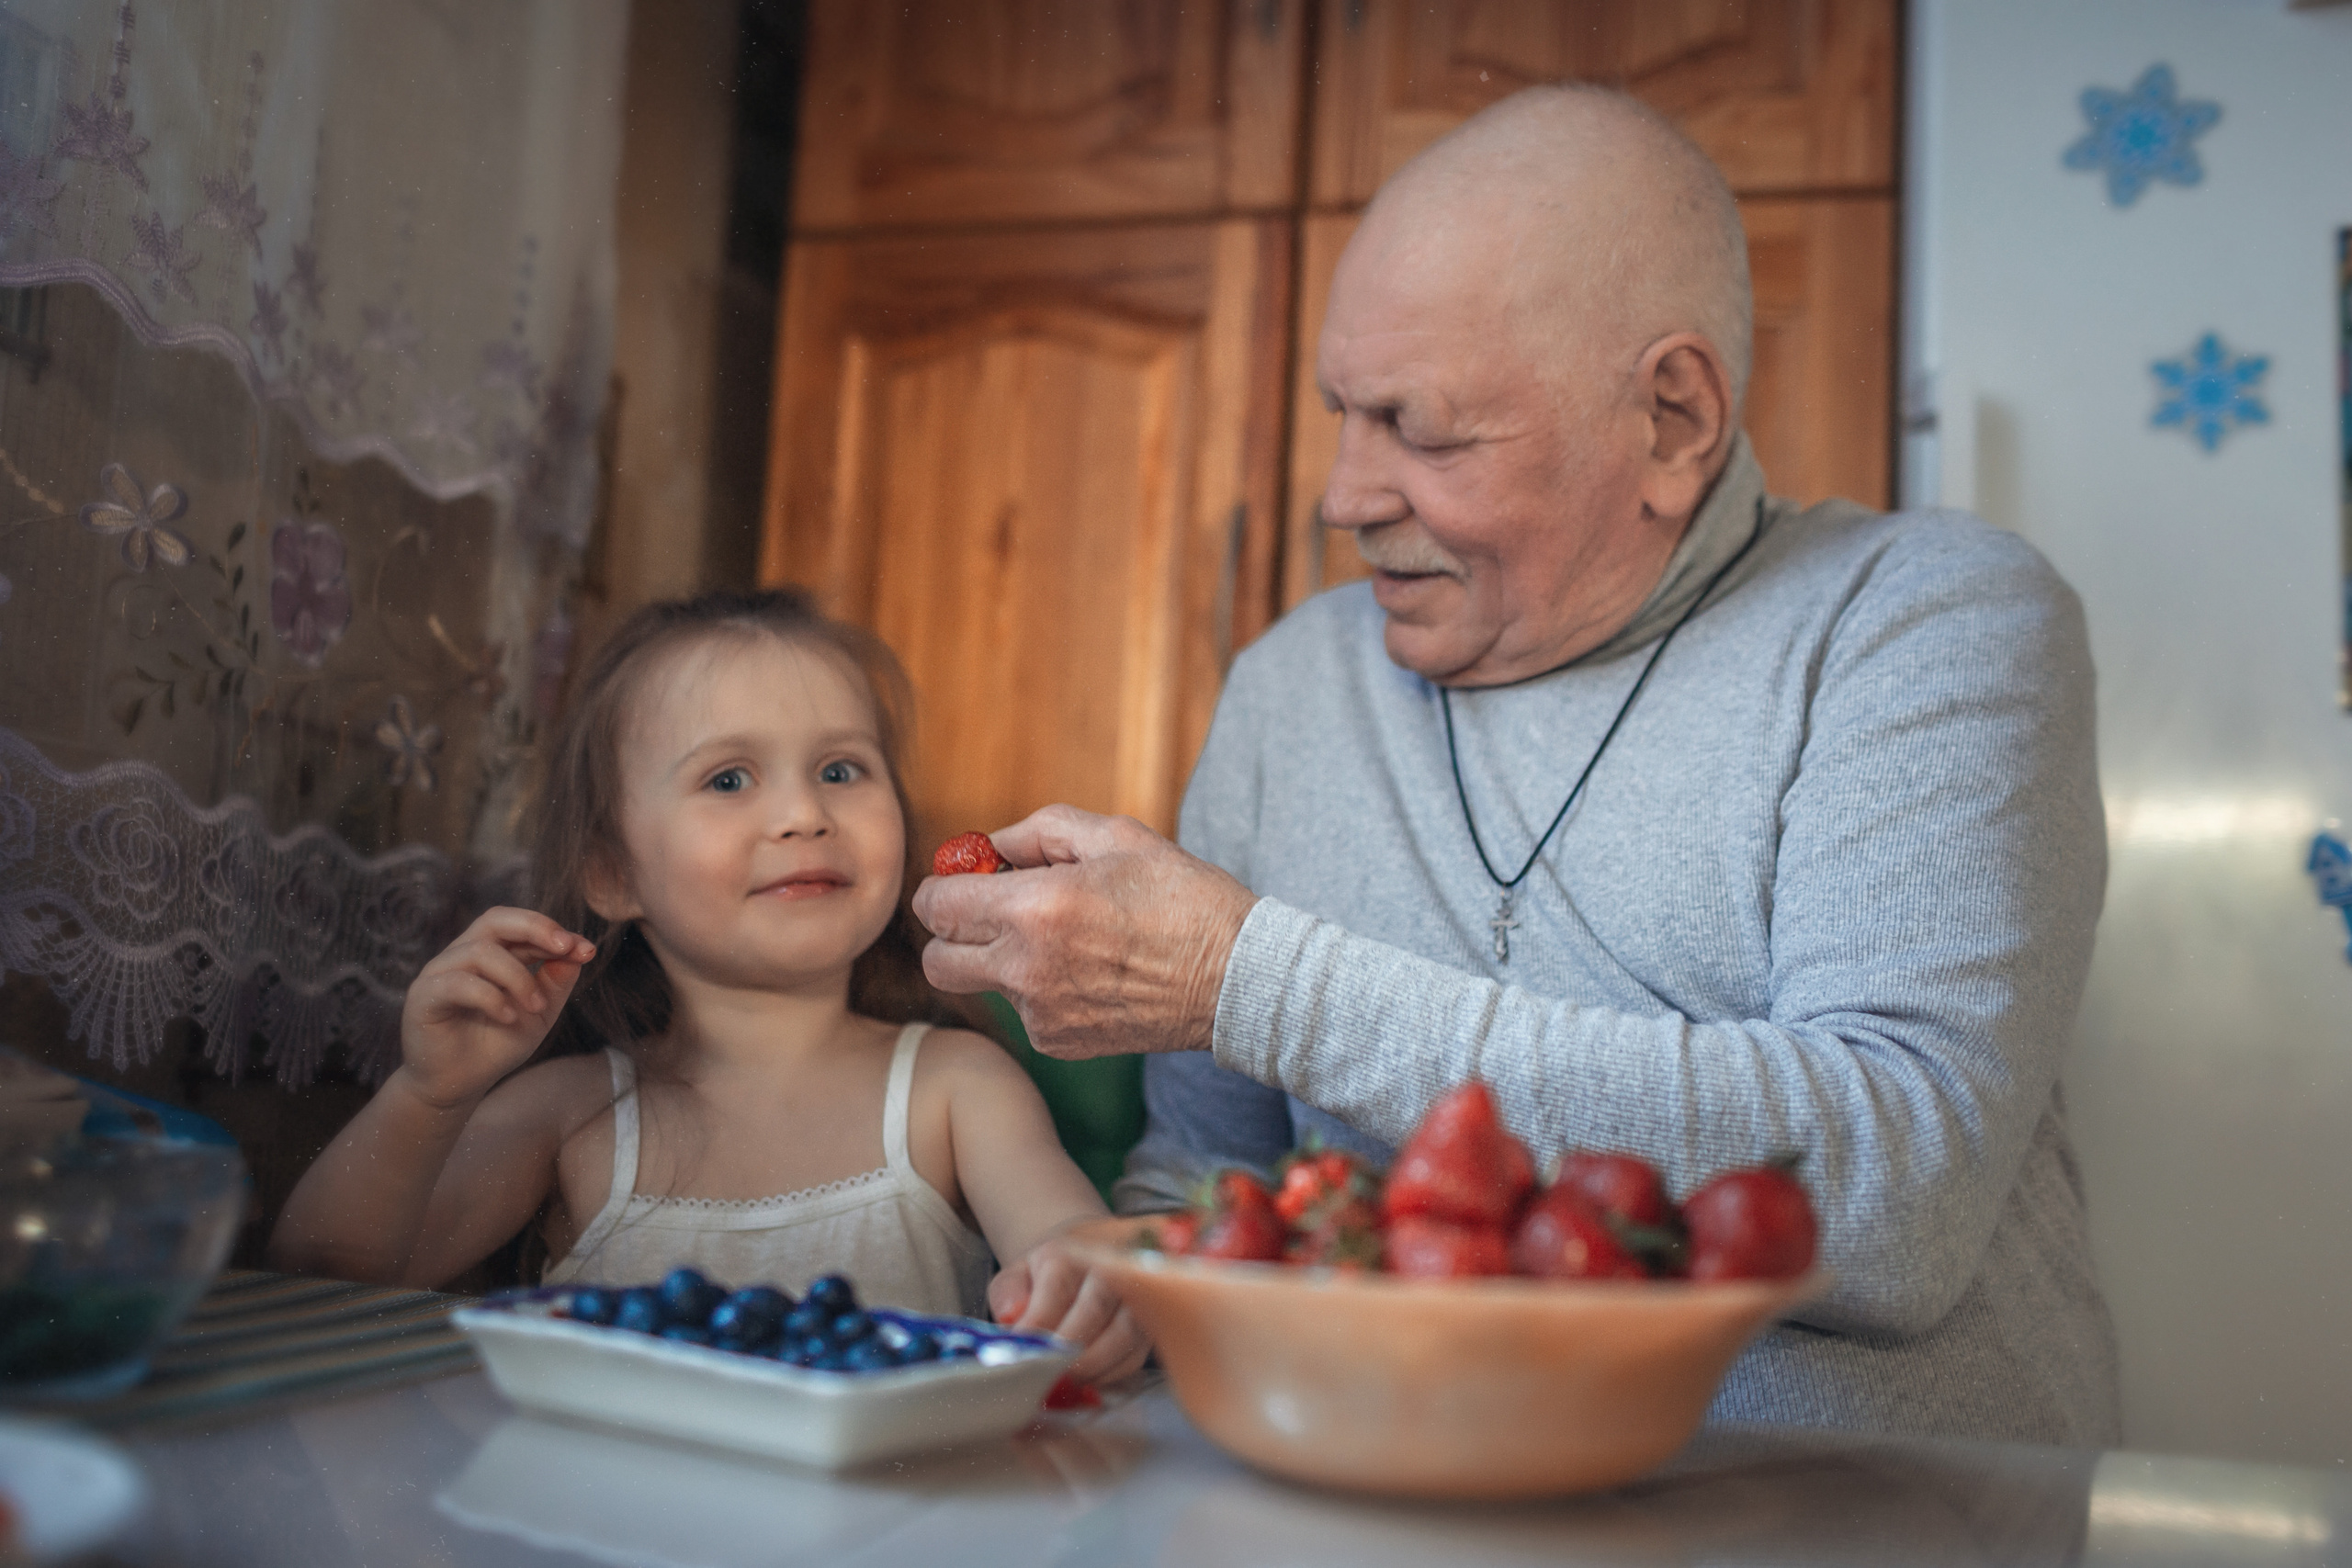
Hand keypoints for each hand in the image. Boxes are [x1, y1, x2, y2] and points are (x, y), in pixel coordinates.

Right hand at [397, 907, 593, 1111]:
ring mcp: (439, 972)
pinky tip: (508, 1018)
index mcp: (491, 953)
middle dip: (535, 928)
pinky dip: (491, 997)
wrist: (458, 1085)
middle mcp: (462, 955)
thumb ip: (555, 983)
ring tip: (535, 1007)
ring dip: (518, 977)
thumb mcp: (537, 1014)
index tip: (586, 950)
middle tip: (565, 948)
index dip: (554, 932)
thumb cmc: (496, 1045)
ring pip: (481, 951)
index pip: (520, 927)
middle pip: (495, 919)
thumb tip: (576, 953)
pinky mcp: (423, 995)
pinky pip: (458, 982)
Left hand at [911, 805, 1256, 1059]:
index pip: (937, 905)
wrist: (1234, 978)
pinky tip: (1091, 971)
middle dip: (953, 934)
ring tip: (1069, 941)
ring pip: (985, 986)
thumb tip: (993, 846)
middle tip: (992, 915)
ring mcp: (1040, 1013)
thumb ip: (1040, 831)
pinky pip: (1025, 1011)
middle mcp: (1026, 967)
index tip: (969, 880)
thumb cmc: (1182, 898)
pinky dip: (1042, 990)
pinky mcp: (1058, 1042)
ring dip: (1005, 962)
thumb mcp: (1116, 837)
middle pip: (938, 960)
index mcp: (1035, 908)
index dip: (945, 887)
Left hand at [989, 1243, 1149, 1385]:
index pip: (1055, 1290)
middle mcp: (1110, 1265)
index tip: (1021, 1355)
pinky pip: (1136, 1353)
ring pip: (1124, 1333)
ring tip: (1068, 1383)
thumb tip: (1011, 1318)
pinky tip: (1090, 1382)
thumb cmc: (1055, 1272)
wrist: (1097, 1254)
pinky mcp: (1153, 1318)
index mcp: (1071, 1252)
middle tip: (1046, 1378)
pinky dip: (1112, 1374)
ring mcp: (1139, 1291)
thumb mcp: (1020, 1273)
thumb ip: (1008, 1294)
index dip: (1037, 1328)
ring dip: (1094, 1367)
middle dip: (1068, 1351)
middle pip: (1094, 1308)